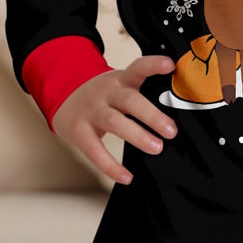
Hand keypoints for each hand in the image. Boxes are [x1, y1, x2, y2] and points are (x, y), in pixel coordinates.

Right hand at [52, 54, 177, 184]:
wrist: (63, 98)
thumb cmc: (104, 97)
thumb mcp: (121, 86)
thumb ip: (143, 95)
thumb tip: (179, 116)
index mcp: (120, 79)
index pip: (137, 68)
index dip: (153, 65)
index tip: (171, 65)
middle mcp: (105, 92)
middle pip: (128, 99)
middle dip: (151, 115)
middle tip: (172, 131)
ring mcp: (91, 110)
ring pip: (114, 121)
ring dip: (137, 135)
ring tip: (157, 148)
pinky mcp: (78, 130)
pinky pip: (94, 150)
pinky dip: (110, 166)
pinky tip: (126, 177)